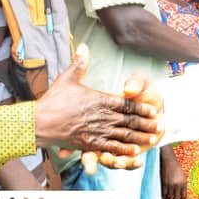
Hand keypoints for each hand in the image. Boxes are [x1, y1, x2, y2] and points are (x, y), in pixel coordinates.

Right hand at [35, 45, 160, 163]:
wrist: (39, 122)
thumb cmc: (53, 100)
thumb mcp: (68, 78)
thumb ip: (79, 63)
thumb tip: (84, 46)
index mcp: (99, 100)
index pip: (126, 104)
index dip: (141, 107)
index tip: (153, 109)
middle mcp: (100, 116)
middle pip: (129, 121)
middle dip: (145, 124)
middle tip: (159, 126)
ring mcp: (95, 131)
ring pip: (123, 136)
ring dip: (139, 138)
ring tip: (151, 139)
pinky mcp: (88, 144)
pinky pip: (110, 148)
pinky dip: (123, 150)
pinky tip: (134, 152)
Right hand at [159, 146, 186, 198]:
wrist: (168, 161)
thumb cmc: (176, 168)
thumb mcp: (183, 175)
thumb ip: (182, 184)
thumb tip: (181, 194)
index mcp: (184, 182)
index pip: (184, 196)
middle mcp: (178, 184)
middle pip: (176, 198)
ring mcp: (170, 184)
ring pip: (169, 197)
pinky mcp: (164, 183)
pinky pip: (164, 194)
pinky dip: (163, 198)